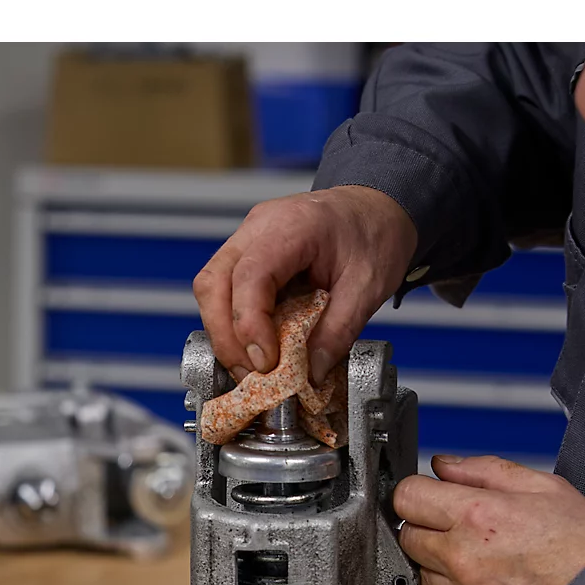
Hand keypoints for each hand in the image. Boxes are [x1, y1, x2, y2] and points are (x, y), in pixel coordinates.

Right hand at [192, 185, 416, 385]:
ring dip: (224, 336)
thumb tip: (309, 374)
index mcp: (293, 226)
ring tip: (251, 368)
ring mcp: (245, 240)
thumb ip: (339, 331)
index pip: (250, 276)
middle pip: (213, 284)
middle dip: (226, 338)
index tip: (266, 362)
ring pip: (210, 291)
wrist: (374, 210)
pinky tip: (252, 349)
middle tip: (251, 375)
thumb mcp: (369, 287)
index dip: (249, 325)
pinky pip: (222, 294)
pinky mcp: (244, 257)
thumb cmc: (373, 235)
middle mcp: (258, 228)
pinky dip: (232, 328)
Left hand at [394, 455, 584, 584]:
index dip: (418, 493)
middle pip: (408, 537)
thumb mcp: (546, 489)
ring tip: (485, 565)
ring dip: (442, 568)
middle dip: (428, 529)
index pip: (407, 496)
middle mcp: (461, 560)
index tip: (430, 498)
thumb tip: (444, 466)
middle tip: (464, 532)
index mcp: (477, 516)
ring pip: (423, 575)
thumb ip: (485, 471)